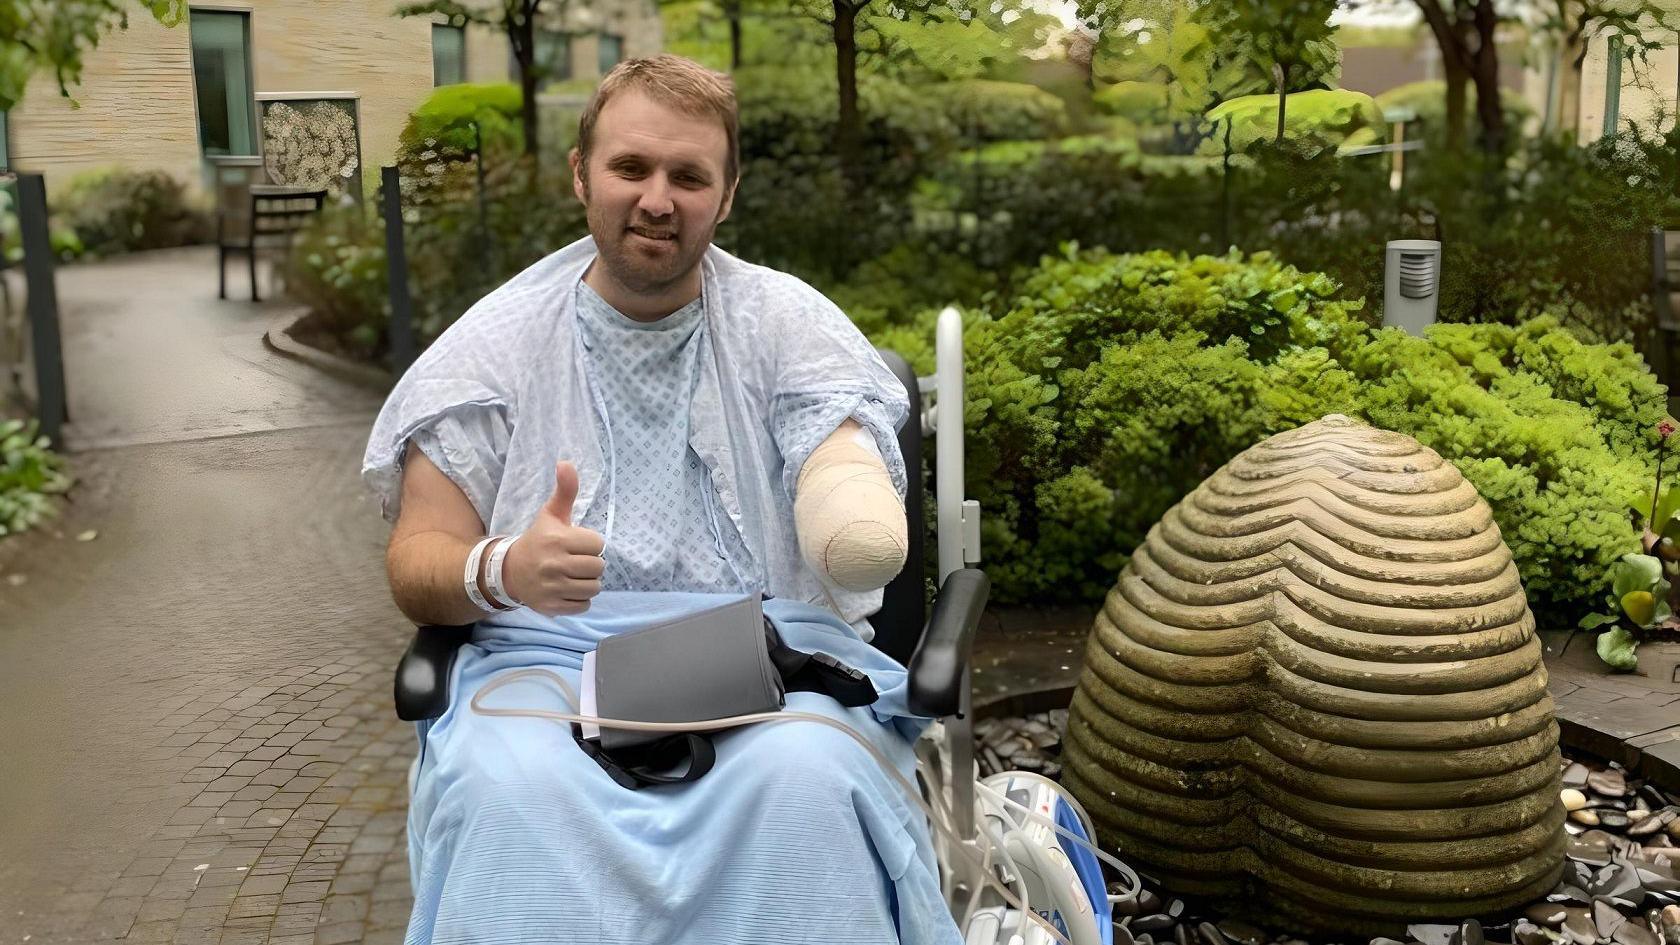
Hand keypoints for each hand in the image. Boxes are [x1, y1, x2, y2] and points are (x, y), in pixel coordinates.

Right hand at [502, 461, 605, 615]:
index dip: (590, 544)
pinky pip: (583, 606)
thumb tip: (566, 463)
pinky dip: (579, 600)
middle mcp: (555, 565)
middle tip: (575, 561)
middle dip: (590, 564)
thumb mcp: (550, 514)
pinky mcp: (552, 606)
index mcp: (558, 540)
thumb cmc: (538, 541)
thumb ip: (564, 490)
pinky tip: (567, 590)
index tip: (576, 544)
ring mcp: (553, 588)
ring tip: (573, 576)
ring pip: (594, 588)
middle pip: (598, 567)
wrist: (509, 571)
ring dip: (587, 582)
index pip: (597, 544)